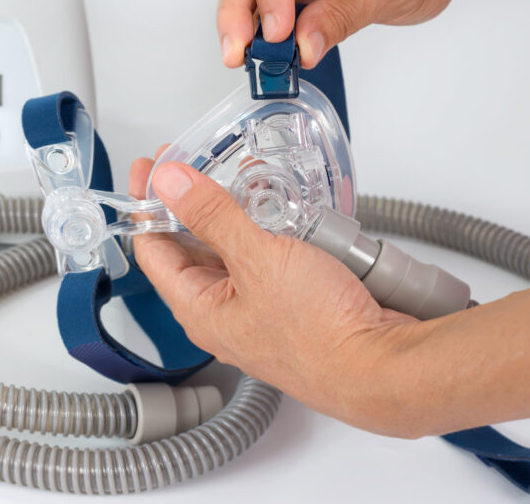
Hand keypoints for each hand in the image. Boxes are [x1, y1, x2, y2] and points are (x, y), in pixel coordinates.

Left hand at [129, 152, 423, 436]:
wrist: (383, 365)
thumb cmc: (321, 334)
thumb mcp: (257, 259)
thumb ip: (212, 215)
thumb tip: (170, 182)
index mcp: (199, 308)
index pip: (153, 250)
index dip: (146, 204)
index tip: (149, 167)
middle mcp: (223, 312)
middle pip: (190, 248)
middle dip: (188, 203)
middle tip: (191, 164)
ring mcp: (258, 308)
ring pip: (232, 249)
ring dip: (231, 211)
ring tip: (234, 175)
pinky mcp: (292, 301)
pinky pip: (268, 256)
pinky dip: (267, 226)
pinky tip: (277, 203)